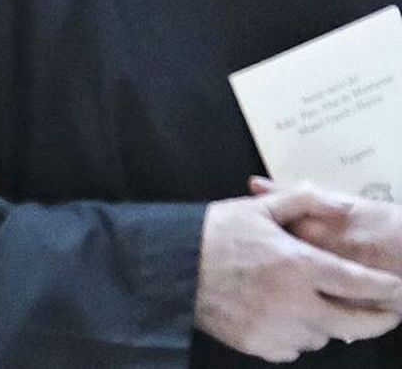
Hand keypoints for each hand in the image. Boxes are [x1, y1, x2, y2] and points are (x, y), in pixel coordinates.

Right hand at [195, 185, 401, 361]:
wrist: (170, 265)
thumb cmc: (216, 232)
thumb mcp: (260, 207)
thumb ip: (307, 202)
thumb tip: (347, 206)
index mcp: (299, 265)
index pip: (360, 283)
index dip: (385, 288)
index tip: (397, 288)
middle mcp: (294, 302)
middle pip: (354, 323)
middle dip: (377, 320)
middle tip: (387, 314)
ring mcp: (277, 327)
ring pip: (324, 337)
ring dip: (329, 325)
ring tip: (322, 309)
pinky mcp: (258, 345)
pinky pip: (294, 348)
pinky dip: (297, 336)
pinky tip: (287, 319)